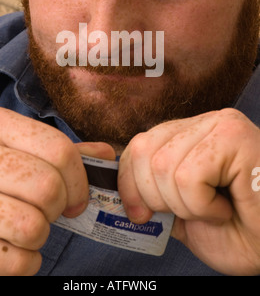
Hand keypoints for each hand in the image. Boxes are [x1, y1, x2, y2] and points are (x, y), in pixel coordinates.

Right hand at [0, 106, 114, 275]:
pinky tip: (9, 248)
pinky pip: (17, 262)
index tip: (76, 196)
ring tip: (24, 226)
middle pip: (49, 187)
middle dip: (59, 206)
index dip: (79, 179)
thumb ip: (58, 150)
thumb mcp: (11, 146)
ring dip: (39, 235)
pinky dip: (25, 262)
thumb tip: (106, 155)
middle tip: (48, 210)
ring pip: (33, 226)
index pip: (59, 149)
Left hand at [118, 108, 259, 274]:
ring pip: (164, 167)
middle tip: (189, 213)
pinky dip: (203, 206)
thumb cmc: (237, 231)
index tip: (140, 213)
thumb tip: (117, 191)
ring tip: (215, 209)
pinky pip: (189, 177)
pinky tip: (228, 206)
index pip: (138, 144)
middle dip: (156, 197)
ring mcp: (220, 125)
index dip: (129, 182)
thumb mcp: (181, 212)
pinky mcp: (234, 137)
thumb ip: (152, 194)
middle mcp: (204, 122)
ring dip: (185, 205)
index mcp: (189, 134)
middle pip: (144, 152)